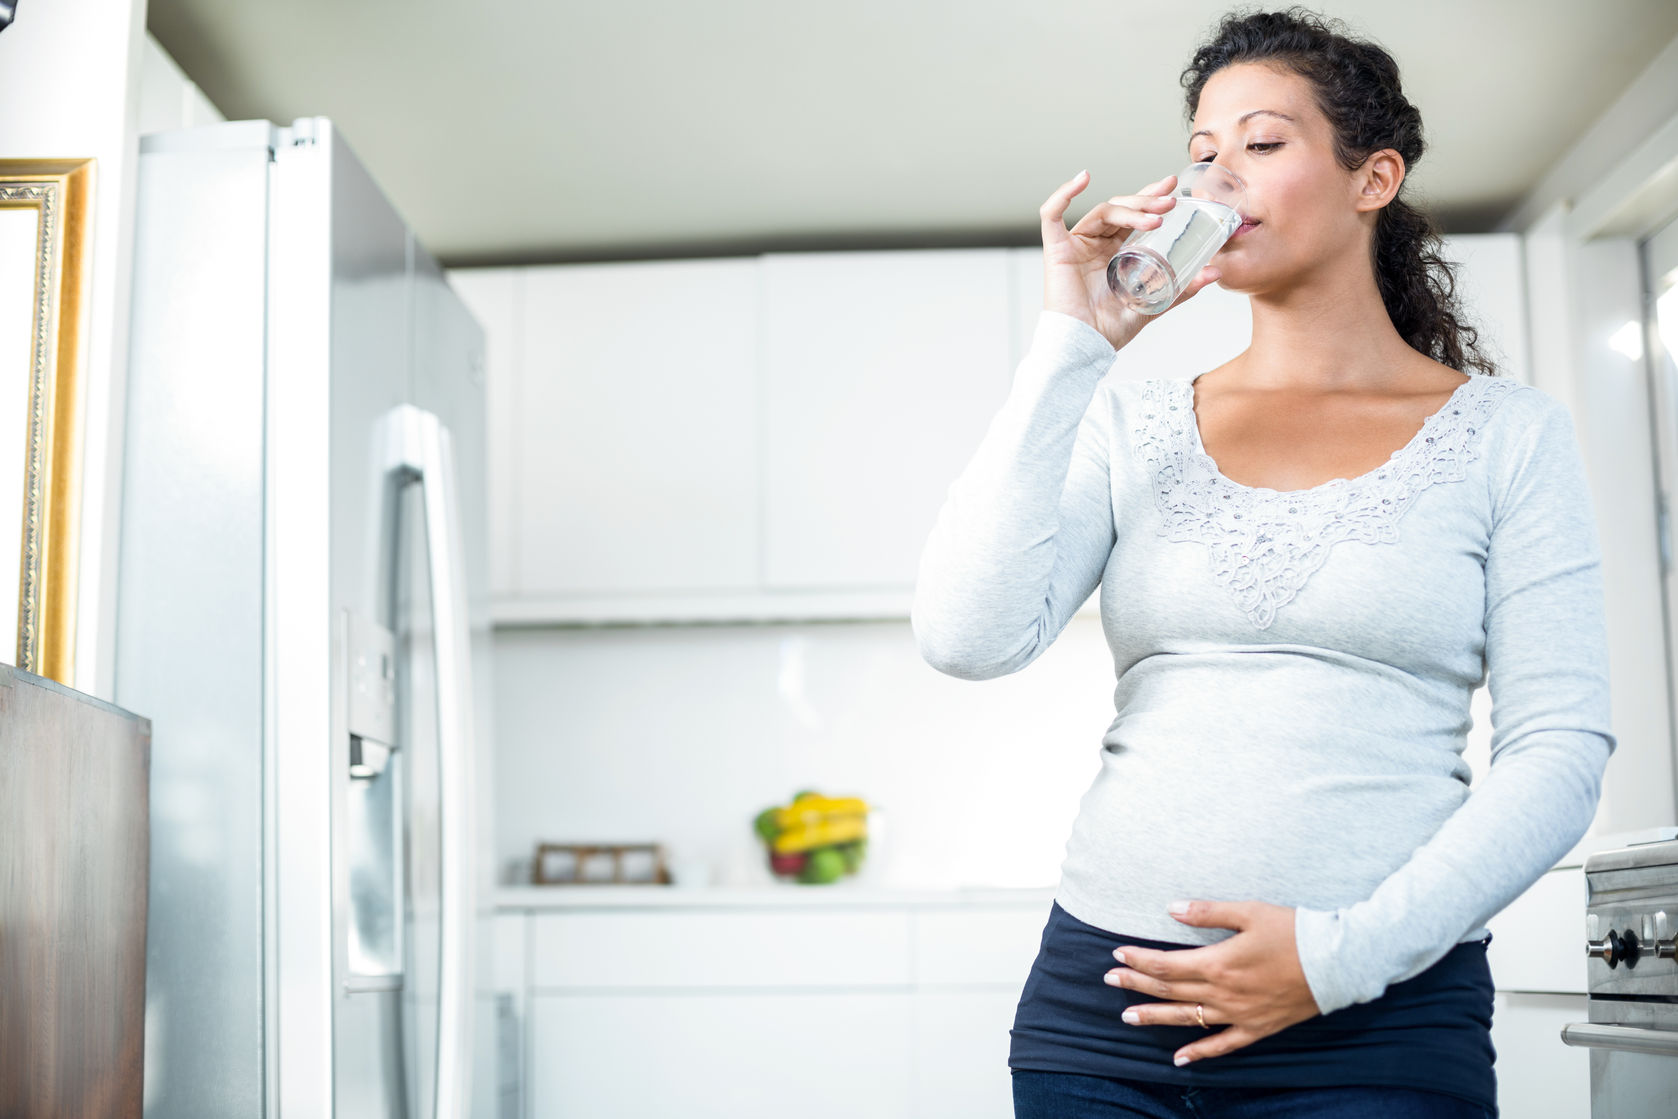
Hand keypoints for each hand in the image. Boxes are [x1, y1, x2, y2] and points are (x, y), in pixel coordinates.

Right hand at [1039, 170, 1223, 351]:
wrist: (1084, 347)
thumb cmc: (1110, 330)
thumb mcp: (1154, 304)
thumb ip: (1182, 288)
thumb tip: (1216, 271)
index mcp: (1115, 254)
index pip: (1133, 216)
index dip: (1150, 198)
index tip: (1173, 186)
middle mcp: (1095, 245)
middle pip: (1119, 208)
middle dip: (1146, 201)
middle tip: (1170, 201)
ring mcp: (1075, 245)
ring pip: (1102, 211)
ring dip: (1129, 210)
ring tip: (1155, 218)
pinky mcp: (1057, 250)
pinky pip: (1052, 215)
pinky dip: (1063, 194)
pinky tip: (1082, 178)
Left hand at [1103, 900, 1320, 1066]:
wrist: (1338, 962)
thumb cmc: (1294, 931)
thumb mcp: (1249, 912)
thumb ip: (1207, 912)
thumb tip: (1171, 908)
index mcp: (1218, 963)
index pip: (1166, 965)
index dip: (1138, 960)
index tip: (1117, 954)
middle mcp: (1223, 993)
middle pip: (1170, 991)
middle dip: (1136, 985)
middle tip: (1109, 980)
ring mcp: (1239, 1014)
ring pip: (1187, 1019)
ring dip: (1155, 1017)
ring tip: (1127, 1016)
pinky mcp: (1257, 1028)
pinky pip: (1223, 1046)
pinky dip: (1200, 1053)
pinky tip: (1179, 1060)